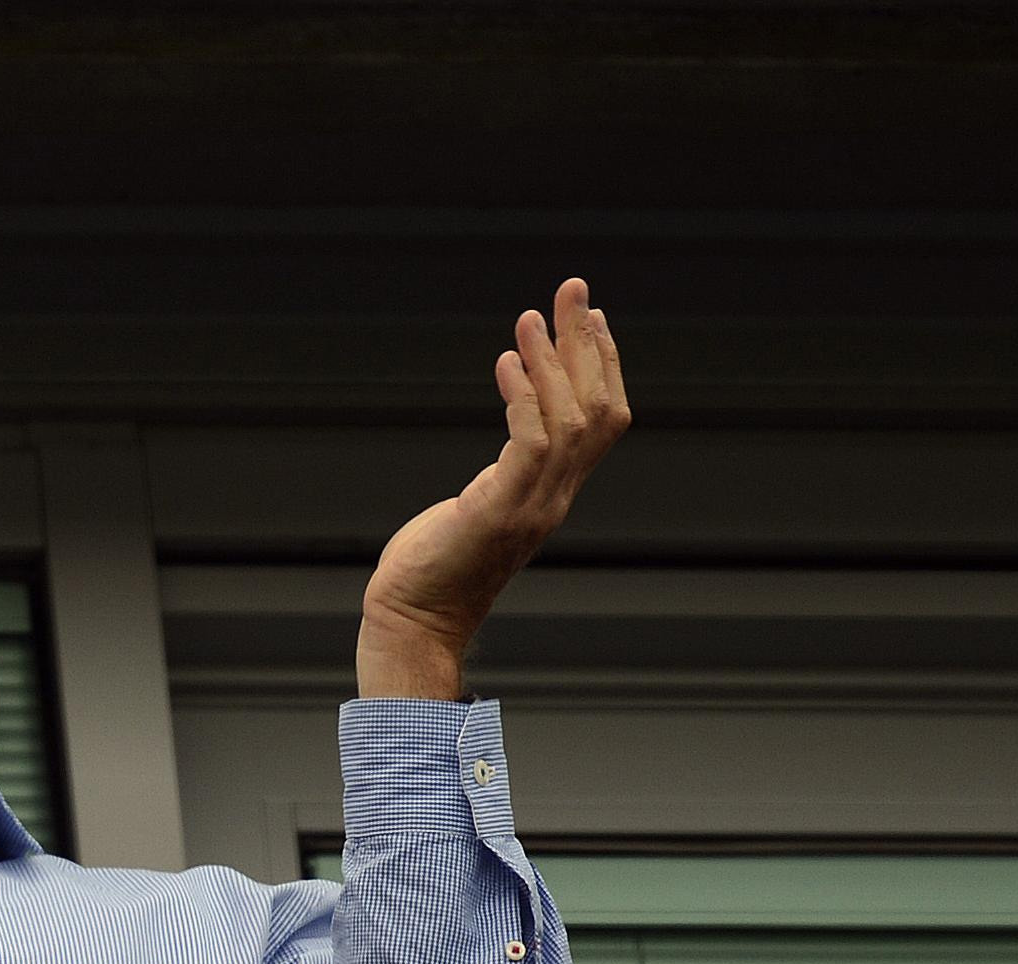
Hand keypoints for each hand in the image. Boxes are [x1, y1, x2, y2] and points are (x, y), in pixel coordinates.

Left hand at [357, 277, 629, 697]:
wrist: (413, 620)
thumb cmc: (434, 566)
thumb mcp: (481, 504)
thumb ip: (504, 471)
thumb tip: (513, 430)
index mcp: (555, 493)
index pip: (604, 421)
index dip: (603, 365)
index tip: (590, 316)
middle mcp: (555, 498)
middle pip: (597, 409)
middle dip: (587, 343)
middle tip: (573, 289)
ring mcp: (533, 507)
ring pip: (569, 420)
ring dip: (551, 362)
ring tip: (529, 318)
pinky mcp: (499, 512)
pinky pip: (529, 442)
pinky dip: (522, 396)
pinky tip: (504, 363)